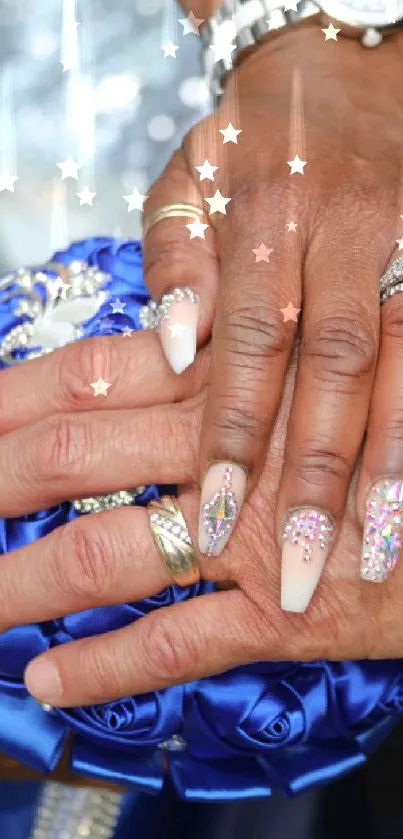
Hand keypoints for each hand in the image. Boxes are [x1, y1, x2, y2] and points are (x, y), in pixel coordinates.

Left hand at [0, 333, 394, 706]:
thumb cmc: (393, 422)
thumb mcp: (318, 364)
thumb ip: (236, 359)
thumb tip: (159, 351)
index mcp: (229, 377)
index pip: (87, 375)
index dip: (10, 399)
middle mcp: (227, 448)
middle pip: (77, 454)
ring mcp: (249, 537)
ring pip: (109, 553)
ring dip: (25, 582)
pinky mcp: (285, 614)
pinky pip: (179, 644)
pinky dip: (110, 668)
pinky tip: (52, 683)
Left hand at [143, 25, 402, 609]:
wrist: (342, 77)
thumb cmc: (250, 143)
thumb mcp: (189, 181)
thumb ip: (177, 261)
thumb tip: (174, 349)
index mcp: (273, 216)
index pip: (254, 339)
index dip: (235, 431)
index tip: (216, 515)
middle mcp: (349, 236)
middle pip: (339, 367)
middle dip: (322, 474)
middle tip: (301, 569)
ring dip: (393, 465)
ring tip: (378, 554)